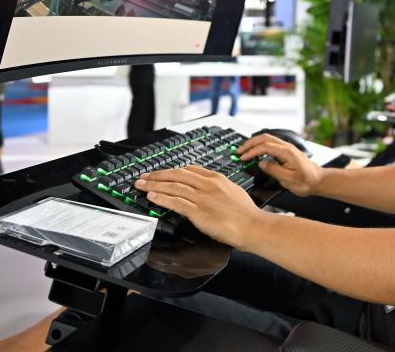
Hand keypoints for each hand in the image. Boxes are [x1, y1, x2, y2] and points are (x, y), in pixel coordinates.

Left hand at [135, 166, 262, 247]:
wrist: (252, 226)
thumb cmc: (246, 213)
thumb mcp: (233, 192)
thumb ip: (218, 188)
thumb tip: (207, 189)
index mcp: (217, 179)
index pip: (190, 170)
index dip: (173, 171)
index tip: (163, 173)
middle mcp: (207, 185)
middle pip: (177, 175)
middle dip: (158, 175)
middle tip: (145, 177)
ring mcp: (202, 197)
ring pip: (173, 186)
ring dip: (154, 185)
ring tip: (142, 185)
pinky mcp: (198, 212)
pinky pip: (175, 202)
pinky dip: (162, 198)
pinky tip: (152, 197)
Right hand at [236, 133, 323, 196]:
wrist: (319, 180)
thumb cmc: (307, 181)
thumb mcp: (288, 179)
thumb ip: (274, 170)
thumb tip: (262, 164)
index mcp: (287, 152)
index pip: (265, 146)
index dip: (252, 151)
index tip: (243, 157)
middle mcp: (287, 147)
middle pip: (264, 138)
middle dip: (250, 143)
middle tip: (238, 151)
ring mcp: (287, 148)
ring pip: (267, 139)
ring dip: (254, 143)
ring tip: (244, 150)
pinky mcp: (287, 151)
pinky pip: (271, 144)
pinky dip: (260, 145)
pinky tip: (256, 152)